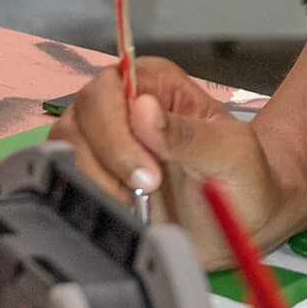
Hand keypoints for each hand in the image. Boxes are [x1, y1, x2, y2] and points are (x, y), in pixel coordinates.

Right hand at [46, 56, 306, 267]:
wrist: (242, 223)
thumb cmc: (244, 178)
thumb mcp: (231, 154)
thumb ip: (188, 134)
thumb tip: (142, 109)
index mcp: (154, 84)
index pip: (107, 87)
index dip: (116, 130)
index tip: (148, 171)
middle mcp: (119, 106)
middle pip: (77, 120)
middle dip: (108, 163)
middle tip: (148, 192)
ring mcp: (100, 143)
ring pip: (63, 153)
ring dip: (97, 185)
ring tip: (139, 206)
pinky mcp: (92, 178)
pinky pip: (62, 182)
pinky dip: (85, 201)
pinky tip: (123, 213)